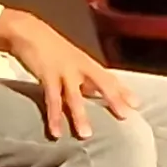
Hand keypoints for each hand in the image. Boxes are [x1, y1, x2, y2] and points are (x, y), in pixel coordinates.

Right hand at [0, 9, 136, 138]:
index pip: (109, 77)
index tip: (137, 104)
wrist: (28, 31)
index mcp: (86, 63)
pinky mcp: (47, 76)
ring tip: (86, 135)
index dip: (123, 90)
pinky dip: (54, 117)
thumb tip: (94, 94)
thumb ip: (83, 77)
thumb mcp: (71, 60)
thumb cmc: (51, 48)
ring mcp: (64, 71)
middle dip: (113, 99)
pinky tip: (56, 132)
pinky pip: (52, 100)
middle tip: (125, 116)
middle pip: (101, 83)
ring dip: (80, 116)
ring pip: (74, 97)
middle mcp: (79, 66)